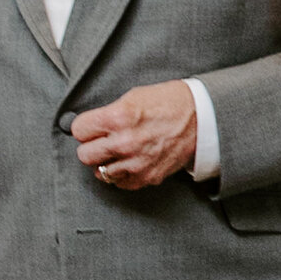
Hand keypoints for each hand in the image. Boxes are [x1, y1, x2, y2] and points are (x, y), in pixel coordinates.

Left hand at [70, 81, 200, 189]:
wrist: (202, 118)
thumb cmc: (169, 103)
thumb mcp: (133, 97)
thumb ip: (108, 113)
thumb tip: (89, 126)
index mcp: (119, 117)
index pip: (78, 130)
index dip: (85, 126)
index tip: (92, 126)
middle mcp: (125, 143)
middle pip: (84, 155)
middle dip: (91, 145)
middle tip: (102, 140)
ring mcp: (137, 163)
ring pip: (100, 171)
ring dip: (106, 161)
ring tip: (117, 151)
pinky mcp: (148, 177)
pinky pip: (120, 183)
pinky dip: (121, 174)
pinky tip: (129, 161)